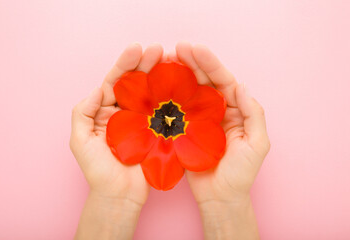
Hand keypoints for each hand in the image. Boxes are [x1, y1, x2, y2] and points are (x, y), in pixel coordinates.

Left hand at [70, 42, 164, 238]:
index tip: (136, 49)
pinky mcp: (158, 131)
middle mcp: (126, 112)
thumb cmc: (98, 171)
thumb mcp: (80, 141)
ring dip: (161, 75)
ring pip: (152, 93)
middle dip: (146, 64)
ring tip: (172, 60)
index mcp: (105, 110)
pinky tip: (180, 83)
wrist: (120, 195)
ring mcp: (143, 121)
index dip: (125, 65)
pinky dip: (172, 97)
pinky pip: (165, 111)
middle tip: (158, 50)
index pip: (115, 82)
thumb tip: (98, 88)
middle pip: (136, 83)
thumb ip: (82, 113)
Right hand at [174, 42, 269, 238]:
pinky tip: (159, 85)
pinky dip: (168, 97)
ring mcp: (199, 120)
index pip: (223, 80)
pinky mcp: (185, 131)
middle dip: (192, 63)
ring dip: (179, 75)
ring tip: (165, 61)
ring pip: (189, 92)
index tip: (195, 49)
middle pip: (205, 81)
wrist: (220, 197)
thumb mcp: (257, 144)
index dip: (210, 63)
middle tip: (176, 49)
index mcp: (235, 109)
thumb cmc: (241, 174)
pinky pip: (177, 110)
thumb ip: (253, 114)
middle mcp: (217, 110)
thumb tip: (241, 87)